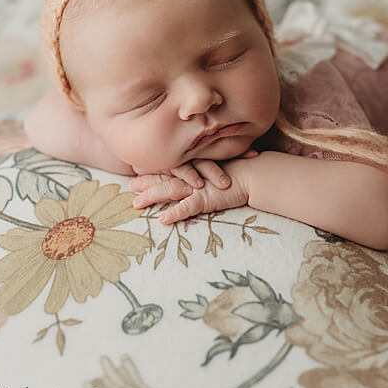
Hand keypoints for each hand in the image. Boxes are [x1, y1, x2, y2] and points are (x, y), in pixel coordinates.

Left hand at [130, 152, 256, 224]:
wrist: (255, 174)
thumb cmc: (242, 171)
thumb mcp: (221, 168)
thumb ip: (209, 170)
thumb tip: (202, 174)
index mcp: (196, 167)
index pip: (171, 168)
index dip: (155, 171)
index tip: (139, 174)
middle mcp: (194, 175)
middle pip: (166, 177)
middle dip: (147, 182)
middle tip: (131, 187)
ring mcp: (199, 186)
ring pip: (170, 190)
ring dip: (152, 196)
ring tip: (137, 204)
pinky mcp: (206, 198)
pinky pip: (187, 207)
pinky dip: (175, 213)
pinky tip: (163, 220)